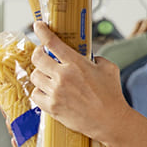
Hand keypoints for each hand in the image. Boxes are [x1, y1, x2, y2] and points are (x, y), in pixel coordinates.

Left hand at [29, 21, 128, 144]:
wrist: (110, 121)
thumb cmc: (111, 95)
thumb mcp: (108, 68)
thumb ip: (95, 58)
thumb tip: (86, 57)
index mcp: (76, 64)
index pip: (53, 42)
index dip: (42, 31)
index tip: (38, 26)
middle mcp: (63, 76)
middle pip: (37, 58)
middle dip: (38, 53)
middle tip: (43, 54)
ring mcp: (55, 92)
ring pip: (35, 76)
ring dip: (40, 73)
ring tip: (48, 75)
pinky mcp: (52, 107)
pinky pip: (35, 94)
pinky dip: (39, 91)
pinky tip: (47, 90)